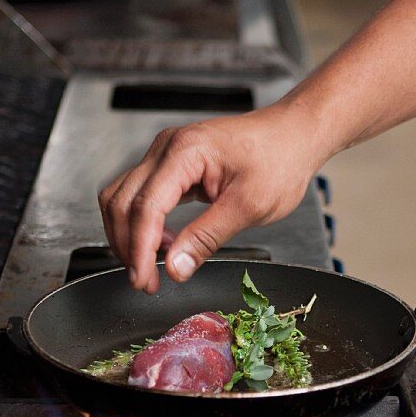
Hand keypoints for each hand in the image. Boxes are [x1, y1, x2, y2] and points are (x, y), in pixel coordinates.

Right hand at [98, 103, 324, 292]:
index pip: (145, 206)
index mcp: (185, 151)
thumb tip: (175, 267)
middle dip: (127, 246)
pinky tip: (165, 243)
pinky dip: (142, 223)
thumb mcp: (249, 206)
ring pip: (123, 198)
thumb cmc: (280, 159)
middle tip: (145, 281)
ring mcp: (166, 154)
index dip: (139, 249)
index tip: (144, 279)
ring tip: (152, 265)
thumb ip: (207, 237)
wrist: (294, 135)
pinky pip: (141, 195)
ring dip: (129, 235)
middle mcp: (167, 148)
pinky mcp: (172, 164)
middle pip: (122, 201)